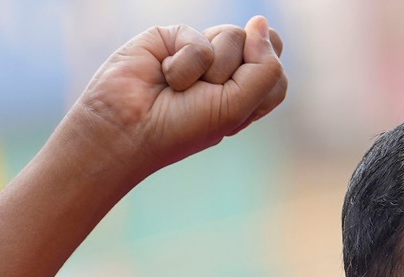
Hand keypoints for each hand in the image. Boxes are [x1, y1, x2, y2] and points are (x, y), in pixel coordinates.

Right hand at [68, 15, 286, 176]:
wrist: (127, 127)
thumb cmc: (181, 127)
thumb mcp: (236, 108)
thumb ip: (265, 67)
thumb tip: (261, 21)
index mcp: (246, 94)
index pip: (276, 73)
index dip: (258, 83)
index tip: (231, 105)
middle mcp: (227, 70)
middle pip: (260, 48)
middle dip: (234, 75)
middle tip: (206, 96)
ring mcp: (202, 51)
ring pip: (234, 36)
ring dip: (208, 71)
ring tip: (180, 88)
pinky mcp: (177, 35)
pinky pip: (200, 38)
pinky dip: (184, 64)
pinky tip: (164, 74)